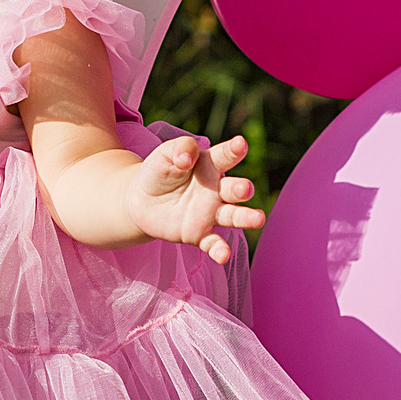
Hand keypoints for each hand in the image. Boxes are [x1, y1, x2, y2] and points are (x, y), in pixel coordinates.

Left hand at [124, 134, 260, 265]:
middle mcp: (216, 190)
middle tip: (244, 189)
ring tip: (259, 219)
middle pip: (234, 189)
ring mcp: (210, 213)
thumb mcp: (165, 154)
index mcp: (209, 165)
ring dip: (246, 218)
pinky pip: (213, 243)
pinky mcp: (200, 234)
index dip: (233, 150)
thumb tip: (187, 159)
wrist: (141, 201)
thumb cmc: (159, 172)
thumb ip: (180, 149)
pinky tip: (223, 255)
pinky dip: (220, 250)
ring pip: (233, 216)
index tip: (240, 144)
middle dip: (241, 188)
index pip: (224, 156)